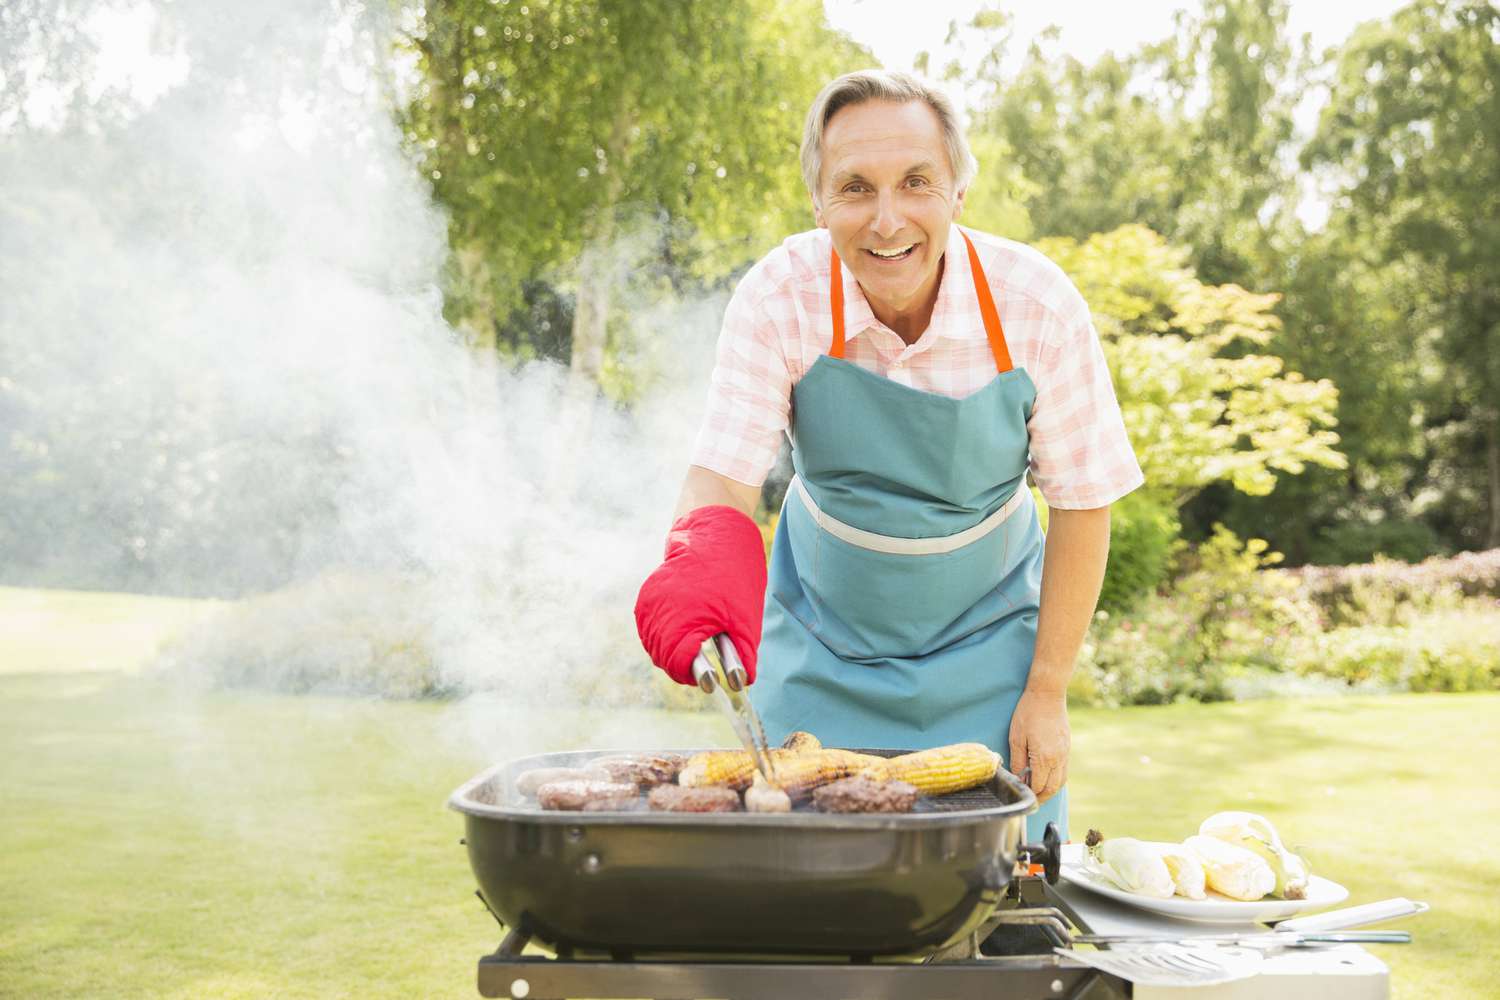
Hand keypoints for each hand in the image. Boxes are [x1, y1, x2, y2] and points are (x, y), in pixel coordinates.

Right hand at [634, 505, 767, 684]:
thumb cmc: (733, 574)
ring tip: (690, 659)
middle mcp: (662, 611)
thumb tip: (744, 681)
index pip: (680, 661)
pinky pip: (649, 628)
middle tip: (703, 675)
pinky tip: (677, 640)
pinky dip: (661, 639)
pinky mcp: (648, 596)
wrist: (710, 533)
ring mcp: (652, 602)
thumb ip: (743, 651)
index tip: (709, 684)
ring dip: (670, 655)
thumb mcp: (745, 615)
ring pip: (653, 645)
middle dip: (683, 668)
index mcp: (687, 617)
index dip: (696, 675)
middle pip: (664, 657)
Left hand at [1008, 686, 1069, 803]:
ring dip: (1050, 790)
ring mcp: (1065, 753)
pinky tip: (1047, 777)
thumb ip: (1018, 760)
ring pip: (1061, 781)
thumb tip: (1018, 778)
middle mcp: (1058, 758)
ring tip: (1039, 792)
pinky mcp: (1067, 747)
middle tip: (1031, 801)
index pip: (1038, 785)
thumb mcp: (1016, 737)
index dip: (1030, 794)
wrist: (1048, 694)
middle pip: (1052, 787)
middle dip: (1041, 796)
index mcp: (1044, 757)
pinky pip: (1064, 770)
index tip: (1021, 796)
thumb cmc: (1028, 713)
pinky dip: (1056, 779)